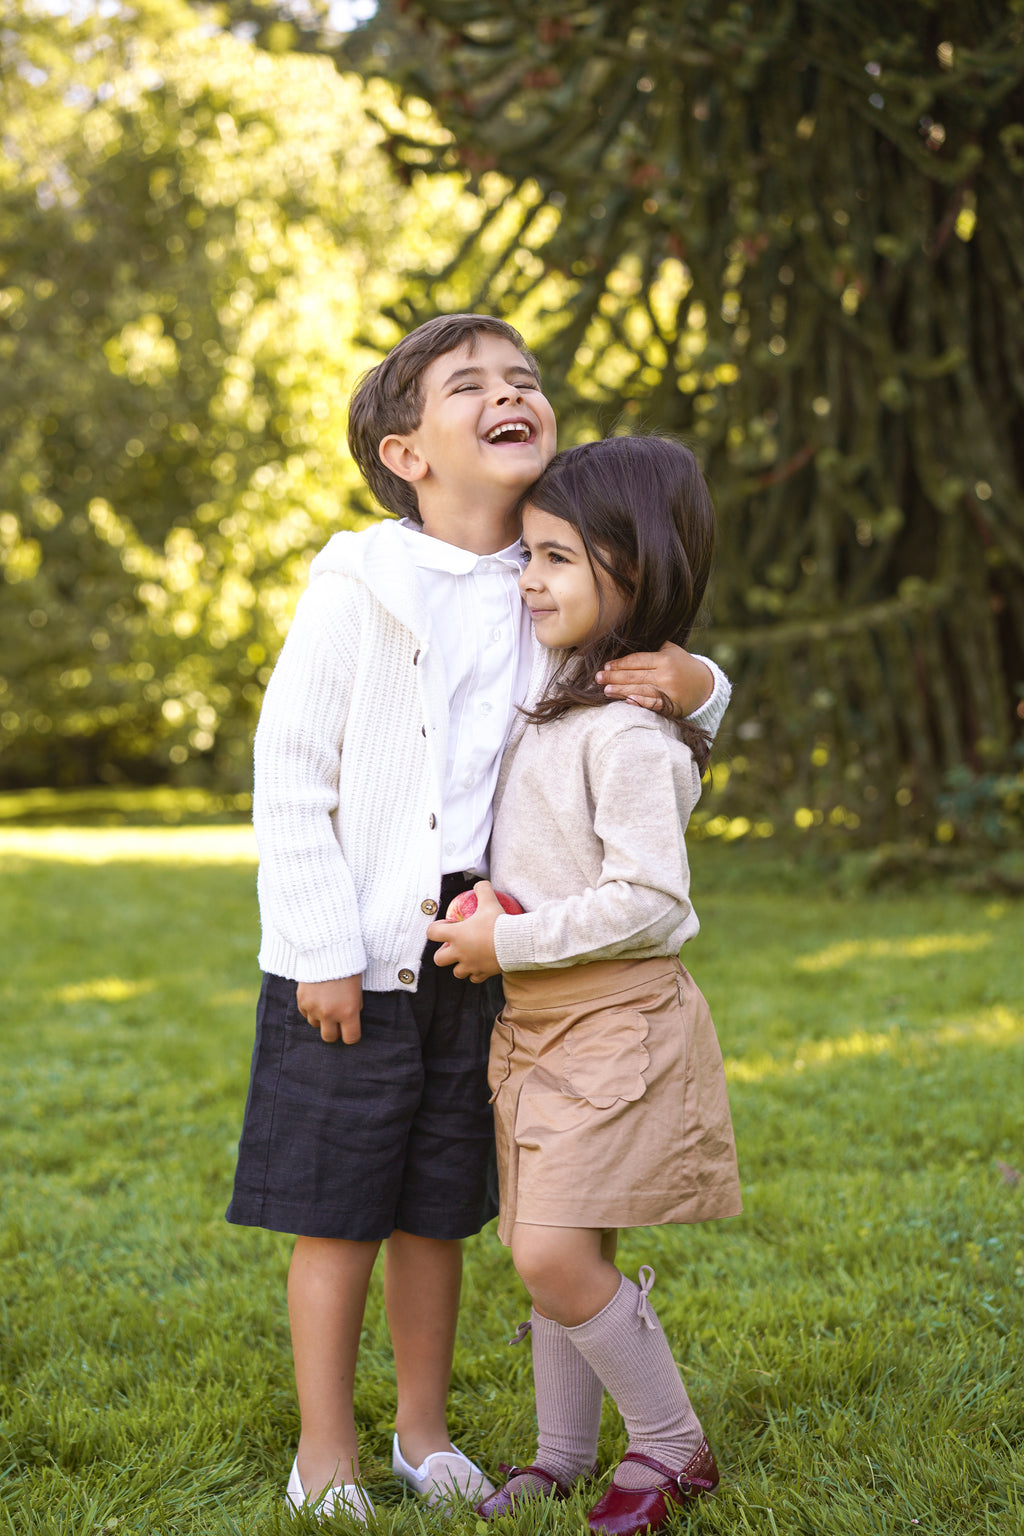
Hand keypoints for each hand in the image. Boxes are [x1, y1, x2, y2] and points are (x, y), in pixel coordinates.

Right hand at [295, 975, 363, 1043]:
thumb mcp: (357, 990)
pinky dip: (311, 1009)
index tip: (350, 1029)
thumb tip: (349, 1020)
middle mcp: (329, 1013)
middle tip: (337, 1021)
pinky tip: (317, 996)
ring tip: (326, 1002)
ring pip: (315, 1024)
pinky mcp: (302, 1001)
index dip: (351, 1034)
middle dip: (334, 1031)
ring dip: (321, 1018)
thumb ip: (354, 1007)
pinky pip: (306, 1013)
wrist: (327, 950)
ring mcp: (313, 1008)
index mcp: (348, 1012)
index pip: (350, 1038)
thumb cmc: (347, 969)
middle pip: (329, 1037)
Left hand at [426, 881, 502, 981]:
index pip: (431, 933)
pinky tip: (482, 964)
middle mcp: (460, 952)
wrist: (516, 943)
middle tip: (454, 945)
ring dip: (460, 965)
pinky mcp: (483, 973)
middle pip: (439, 959)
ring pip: (456, 972)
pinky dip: (476, 973)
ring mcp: (471, 965)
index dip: (435, 928)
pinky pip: (474, 978)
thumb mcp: (490, 901)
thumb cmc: (500, 923)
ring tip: (468, 956)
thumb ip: (482, 890)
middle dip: (444, 953)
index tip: (447, 925)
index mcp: (456, 935)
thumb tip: (479, 884)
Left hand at [596, 640, 711, 718]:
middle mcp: (667, 675)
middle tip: (597, 678)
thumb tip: (624, 644)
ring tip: (606, 690)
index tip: (606, 665)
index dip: (620, 663)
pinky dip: (640, 703)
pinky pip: (653, 704)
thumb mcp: (671, 650)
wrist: (705, 686)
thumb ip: (651, 647)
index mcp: (664, 659)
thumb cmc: (682, 665)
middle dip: (614, 677)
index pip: (636, 661)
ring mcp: (669, 692)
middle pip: (635, 676)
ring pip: (640, 690)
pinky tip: (628, 701)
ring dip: (621, 691)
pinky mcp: (672, 706)